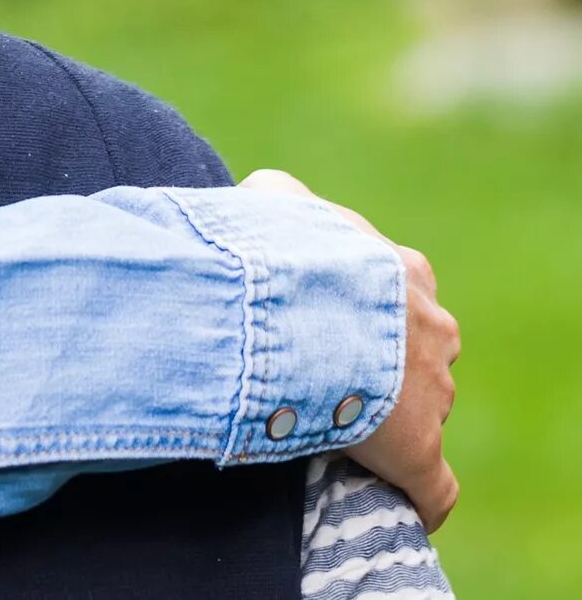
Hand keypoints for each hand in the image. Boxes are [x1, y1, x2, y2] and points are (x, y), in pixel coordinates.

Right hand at [240, 170, 459, 528]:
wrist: (298, 309)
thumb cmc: (282, 254)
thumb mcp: (272, 203)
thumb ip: (276, 198)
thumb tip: (261, 194)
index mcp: (402, 274)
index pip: (399, 294)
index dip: (364, 313)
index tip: (325, 324)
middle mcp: (431, 328)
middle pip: (420, 353)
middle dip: (384, 366)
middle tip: (323, 376)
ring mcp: (433, 390)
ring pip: (426, 409)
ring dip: (390, 420)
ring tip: (332, 429)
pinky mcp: (421, 451)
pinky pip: (433, 484)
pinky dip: (420, 495)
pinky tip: (402, 501)